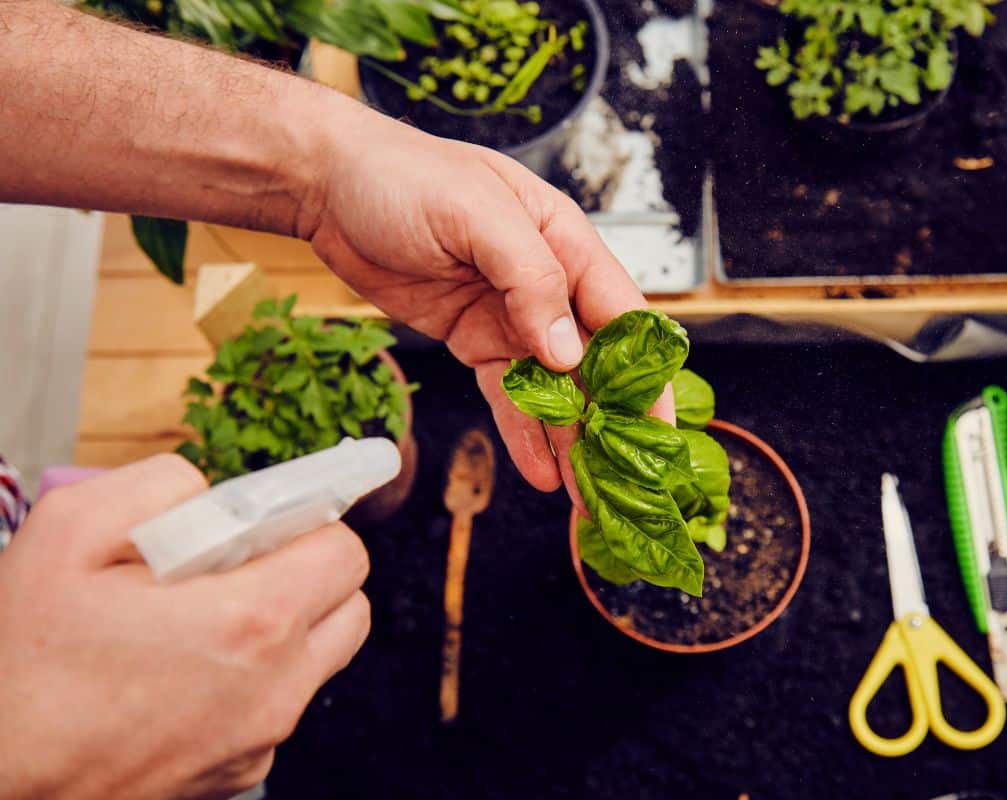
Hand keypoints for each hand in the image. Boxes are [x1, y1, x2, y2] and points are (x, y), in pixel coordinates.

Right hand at [0, 456, 369, 799]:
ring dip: (288, 626)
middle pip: (348, 605)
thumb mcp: (67, 533)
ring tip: (208, 615)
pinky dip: (255, 678)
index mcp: (250, 623)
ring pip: (322, 658)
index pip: (343, 551)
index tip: (270, 523)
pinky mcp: (237, 771)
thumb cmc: (18, 667)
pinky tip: (185, 669)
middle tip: (238, 564)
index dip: (307, 524)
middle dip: (307, 572)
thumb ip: (159, 486)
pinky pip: (278, 704)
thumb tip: (210, 492)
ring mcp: (260, 737)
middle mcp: (274, 688)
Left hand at [303, 107, 672, 501]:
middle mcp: (548, 284)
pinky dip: (525, 435)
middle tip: (628, 479)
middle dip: (613, 421)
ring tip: (588, 495)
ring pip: (555, 389)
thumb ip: (529, 276)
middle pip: (595, 362)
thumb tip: (568, 350)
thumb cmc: (406, 177)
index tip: (654, 425)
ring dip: (572, 440)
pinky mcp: (475, 341)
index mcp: (566, 243)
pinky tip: (543, 472)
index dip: (643, 371)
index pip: (622, 315)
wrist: (332, 187)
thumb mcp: (475, 212)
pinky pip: (508, 395)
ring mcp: (511, 317)